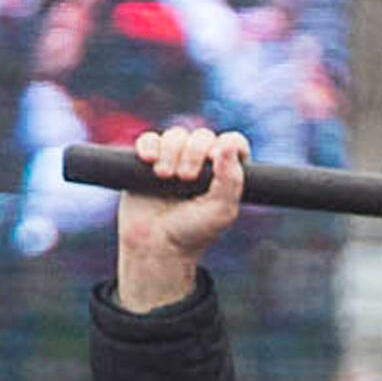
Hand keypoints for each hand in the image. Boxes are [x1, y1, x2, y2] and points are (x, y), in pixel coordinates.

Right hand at [115, 124, 247, 308]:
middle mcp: (201, 163)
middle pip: (202, 136)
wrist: (155, 245)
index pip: (232, 143)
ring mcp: (174, 160)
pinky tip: (149, 160)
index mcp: (224, 173)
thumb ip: (231, 179)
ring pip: (176, 135)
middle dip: (194, 152)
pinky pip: (149, 139)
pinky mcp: (148, 162)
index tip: (214, 162)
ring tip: (165, 176)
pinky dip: (149, 145)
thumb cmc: (192, 233)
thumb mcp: (221, 211)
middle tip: (185, 178)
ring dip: (170, 152)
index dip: (226, 145)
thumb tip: (228, 144)